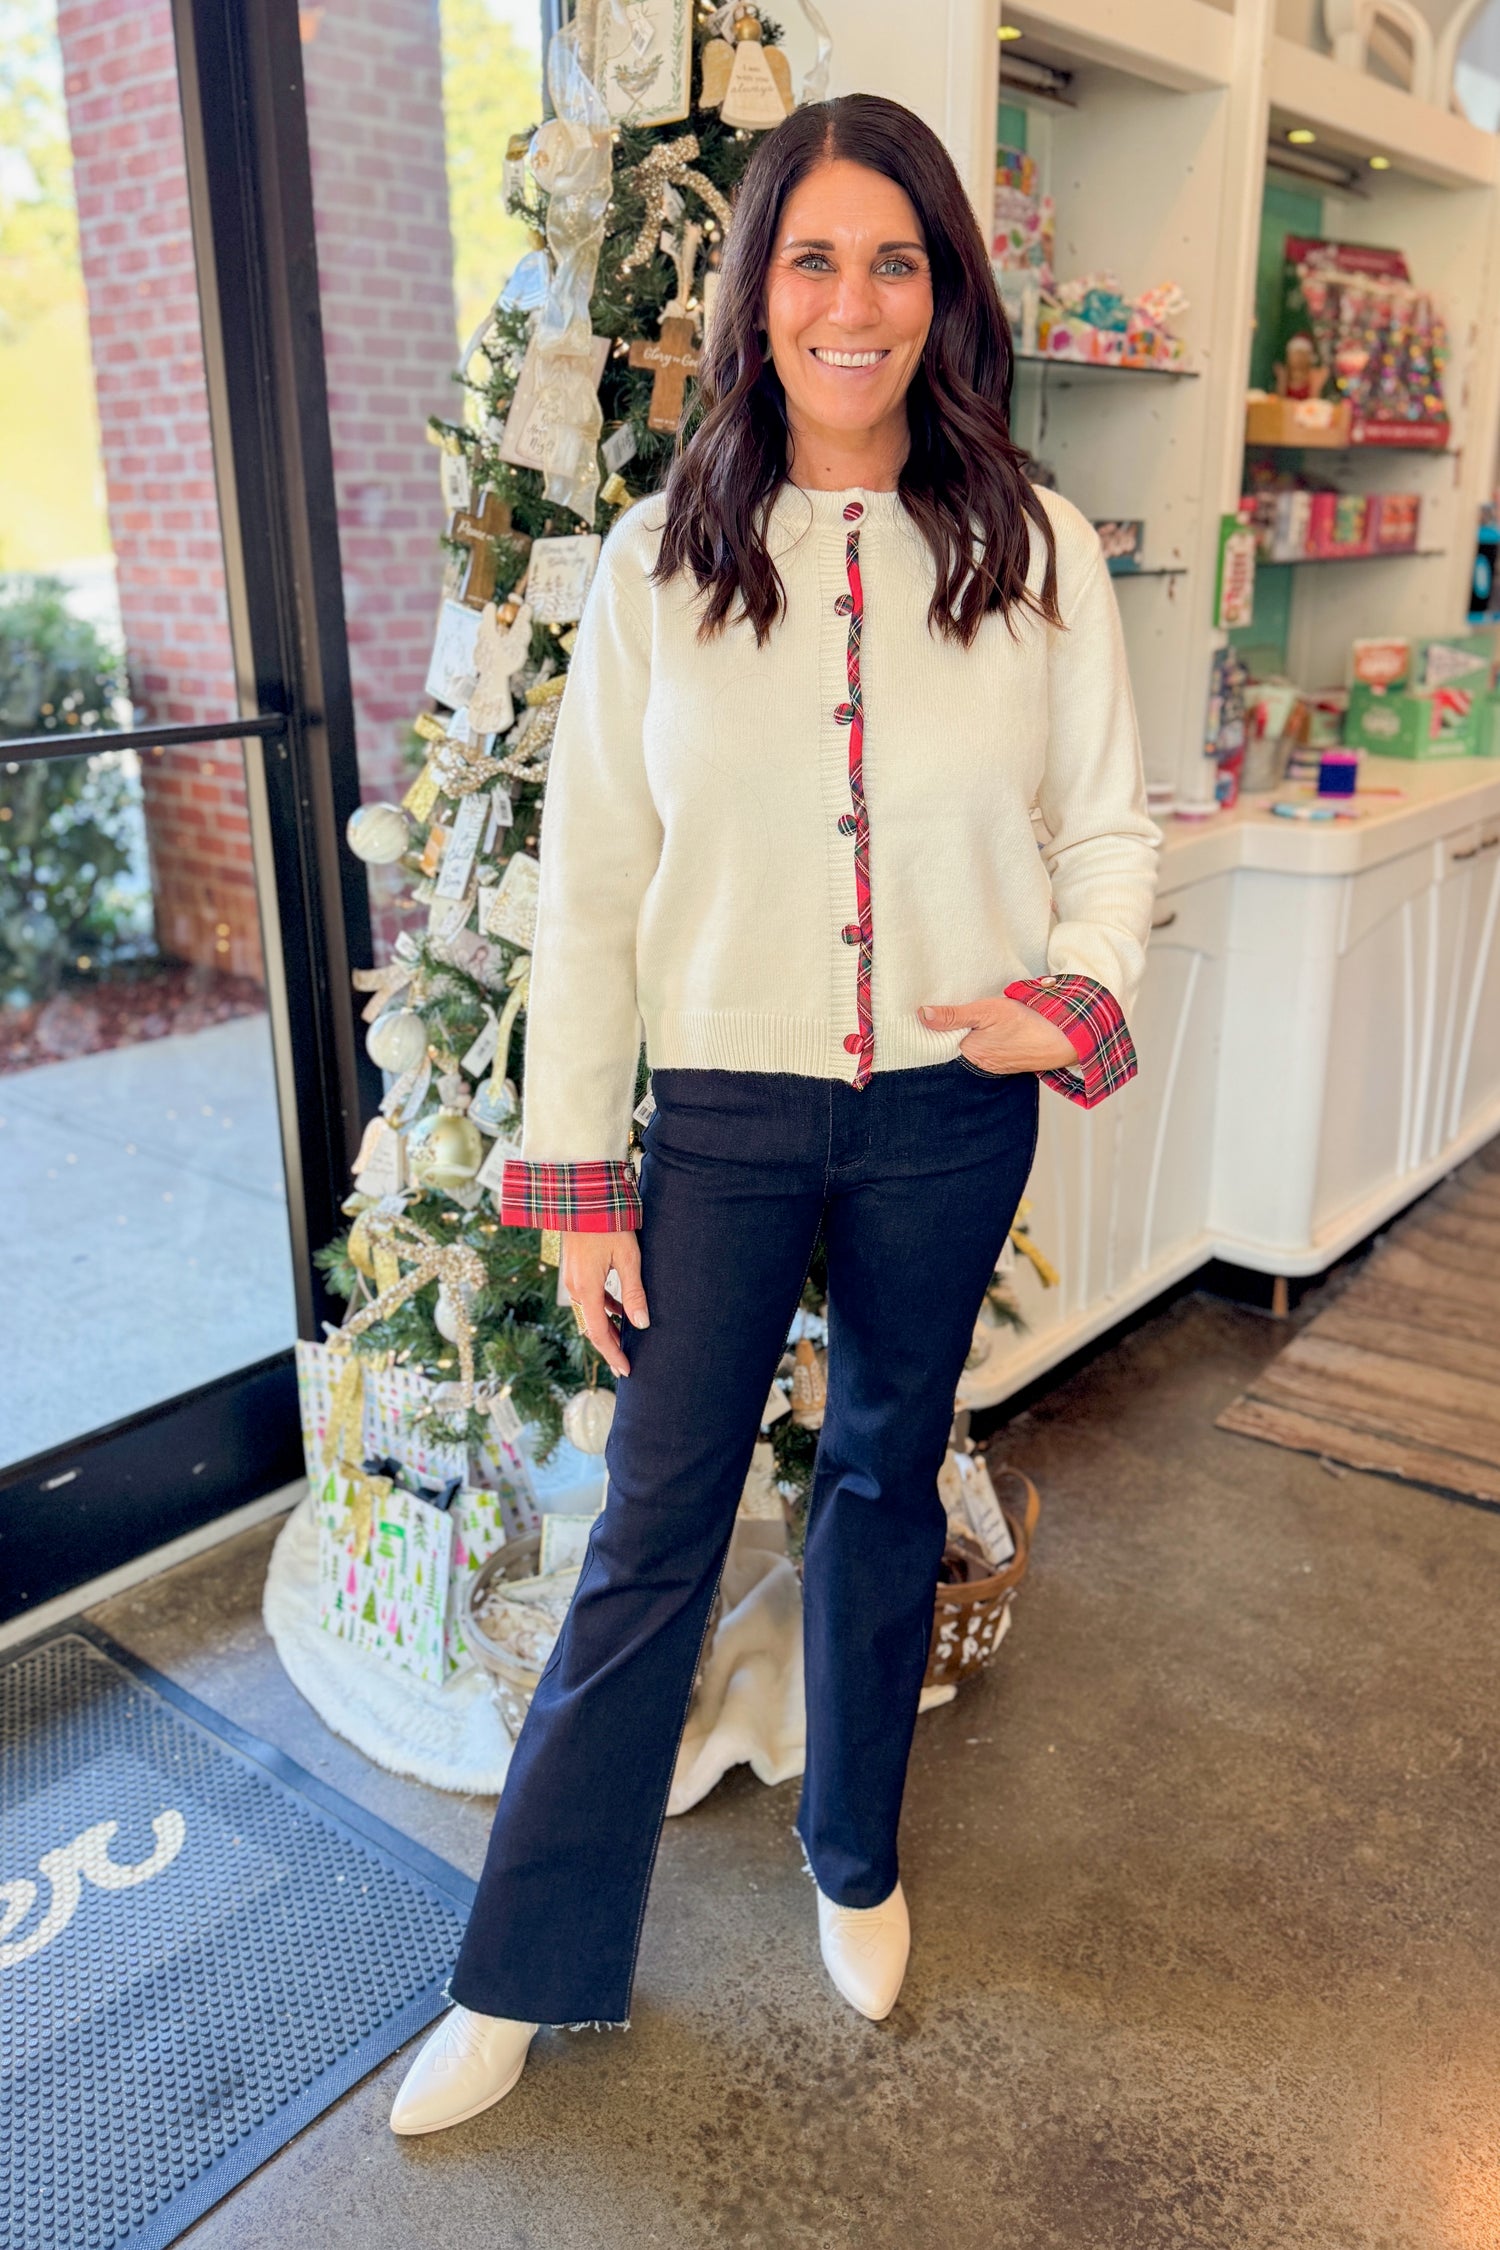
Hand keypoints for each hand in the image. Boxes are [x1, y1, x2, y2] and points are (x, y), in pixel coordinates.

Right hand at [561, 1230, 648, 1379]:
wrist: (584, 1198)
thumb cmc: (609, 1225)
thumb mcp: (628, 1259)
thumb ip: (634, 1292)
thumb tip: (642, 1323)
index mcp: (586, 1289)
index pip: (599, 1334)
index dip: (613, 1355)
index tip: (626, 1370)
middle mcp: (575, 1288)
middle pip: (592, 1327)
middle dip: (609, 1347)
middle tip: (625, 1365)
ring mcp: (572, 1279)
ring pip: (590, 1313)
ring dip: (607, 1328)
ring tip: (626, 1340)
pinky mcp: (575, 1270)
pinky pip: (588, 1298)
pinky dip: (603, 1309)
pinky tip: (618, 1310)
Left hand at [918, 995, 1078, 1074]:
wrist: (1065, 1038)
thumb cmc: (1028, 1023)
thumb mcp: (987, 1011)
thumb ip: (954, 1015)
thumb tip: (922, 1015)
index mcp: (970, 1052)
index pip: (942, 1040)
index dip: (938, 1026)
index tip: (933, 1011)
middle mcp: (981, 1063)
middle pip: (958, 1044)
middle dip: (955, 1030)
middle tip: (958, 1009)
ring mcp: (996, 1064)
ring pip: (975, 1046)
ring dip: (974, 1034)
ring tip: (977, 1018)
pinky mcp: (1009, 1061)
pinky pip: (991, 1050)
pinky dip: (989, 1039)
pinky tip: (994, 1028)